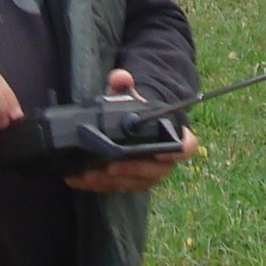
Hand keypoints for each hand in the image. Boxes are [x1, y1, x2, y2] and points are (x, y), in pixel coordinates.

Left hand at [65, 69, 199, 193]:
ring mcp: (148, 174)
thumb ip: (124, 84)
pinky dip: (98, 185)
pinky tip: (79, 180)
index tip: (160, 153)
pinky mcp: (130, 183)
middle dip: (132, 171)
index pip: (186, 147)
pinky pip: (116, 188)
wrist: (132, 126)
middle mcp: (165, 160)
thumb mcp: (130, 94)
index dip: (177, 152)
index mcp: (173, 136)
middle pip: (155, 172)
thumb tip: (120, 78)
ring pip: (134, 184)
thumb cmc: (137, 112)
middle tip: (111, 166)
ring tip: (90, 175)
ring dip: (111, 182)